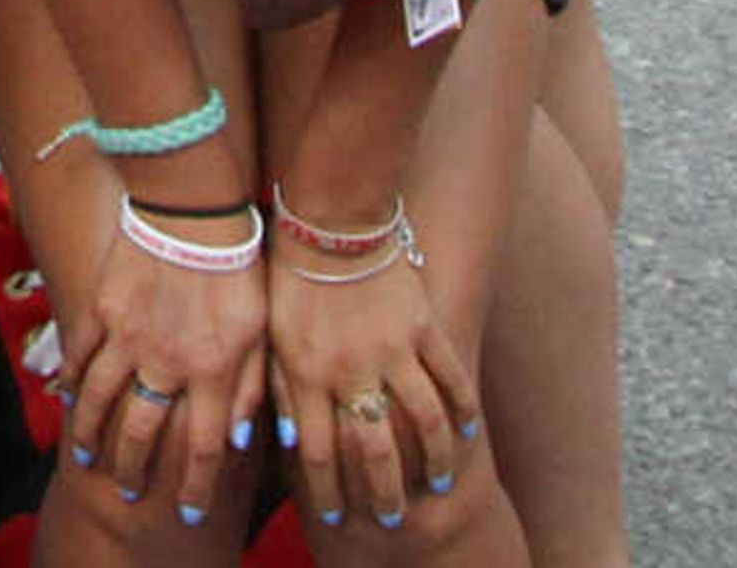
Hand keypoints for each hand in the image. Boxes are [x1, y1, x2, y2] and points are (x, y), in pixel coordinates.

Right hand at [62, 235, 264, 524]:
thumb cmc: (240, 268)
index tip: (190, 512)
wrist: (194, 208)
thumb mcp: (262, 332)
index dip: (196, 487)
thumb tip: (239, 439)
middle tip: (128, 491)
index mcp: (213, 371)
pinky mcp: (102, 308)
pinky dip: (70, 380)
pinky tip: (66, 399)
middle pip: (142, 432)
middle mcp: (166, 362)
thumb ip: (253, 388)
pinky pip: (80, 353)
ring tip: (86, 456)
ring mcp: (127, 335)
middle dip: (134, 469)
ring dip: (91, 433)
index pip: (204, 449)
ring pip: (100, 399)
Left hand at [270, 243, 477, 532]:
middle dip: (384, 494)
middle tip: (393, 519)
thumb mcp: (270, 333)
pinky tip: (466, 433)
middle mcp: (351, 369)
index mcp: (306, 372)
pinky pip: (452, 379)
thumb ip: (278, 388)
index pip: (318, 452)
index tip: (334, 517)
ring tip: (437, 485)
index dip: (327, 491)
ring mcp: (392, 350)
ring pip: (424, 423)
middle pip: (376, 451)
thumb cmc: (288, 275)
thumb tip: (286, 443)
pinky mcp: (423, 328)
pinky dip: (463, 410)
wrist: (327, 218)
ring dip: (434, 462)